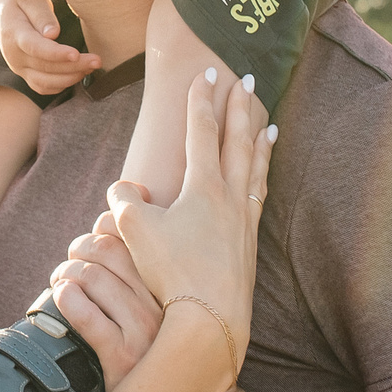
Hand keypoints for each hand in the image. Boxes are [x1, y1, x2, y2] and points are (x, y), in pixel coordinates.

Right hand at [0, 0, 100, 94]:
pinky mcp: (25, 74)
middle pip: (45, 67)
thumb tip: (53, 34)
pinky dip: (61, 85)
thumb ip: (42, 15)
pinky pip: (43, 87)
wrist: (3, 9)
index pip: (35, 48)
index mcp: (13, 33)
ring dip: (70, 78)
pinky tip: (78, 74)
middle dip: (74, 66)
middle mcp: (13, 55)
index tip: (76, 54)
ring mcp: (18, 67)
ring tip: (91, 67)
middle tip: (97, 60)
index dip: (56, 54)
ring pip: (45, 82)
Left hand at [47, 210, 159, 389]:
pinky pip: (87, 317)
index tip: (93, 240)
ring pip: (93, 277)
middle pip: (107, 249)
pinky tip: (62, 298)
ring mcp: (145, 331)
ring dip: (65, 274)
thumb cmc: (157, 346)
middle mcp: (163, 302)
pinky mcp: (123, 356)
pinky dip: (67, 300)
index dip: (102, 227)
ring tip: (61, 282)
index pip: (132, 232)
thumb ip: (140, 268)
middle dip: (79, 249)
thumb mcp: (161, 303)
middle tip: (70, 264)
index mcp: (172, 282)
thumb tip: (105, 222)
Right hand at [103, 69, 272, 370]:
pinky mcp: (249, 245)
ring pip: (255, 168)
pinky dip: (261, 177)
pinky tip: (260, 179)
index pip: (201, 131)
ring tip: (267, 124)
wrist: (210, 319)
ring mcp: (244, 221)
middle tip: (248, 80)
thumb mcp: (135, 229)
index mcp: (203, 186)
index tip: (205, 73)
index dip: (201, 100)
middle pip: (238, 141)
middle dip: (240, 108)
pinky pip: (259, 196)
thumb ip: (124, 199)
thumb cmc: (172, 272)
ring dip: (259, 142)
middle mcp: (230, 196)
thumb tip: (125, 188)